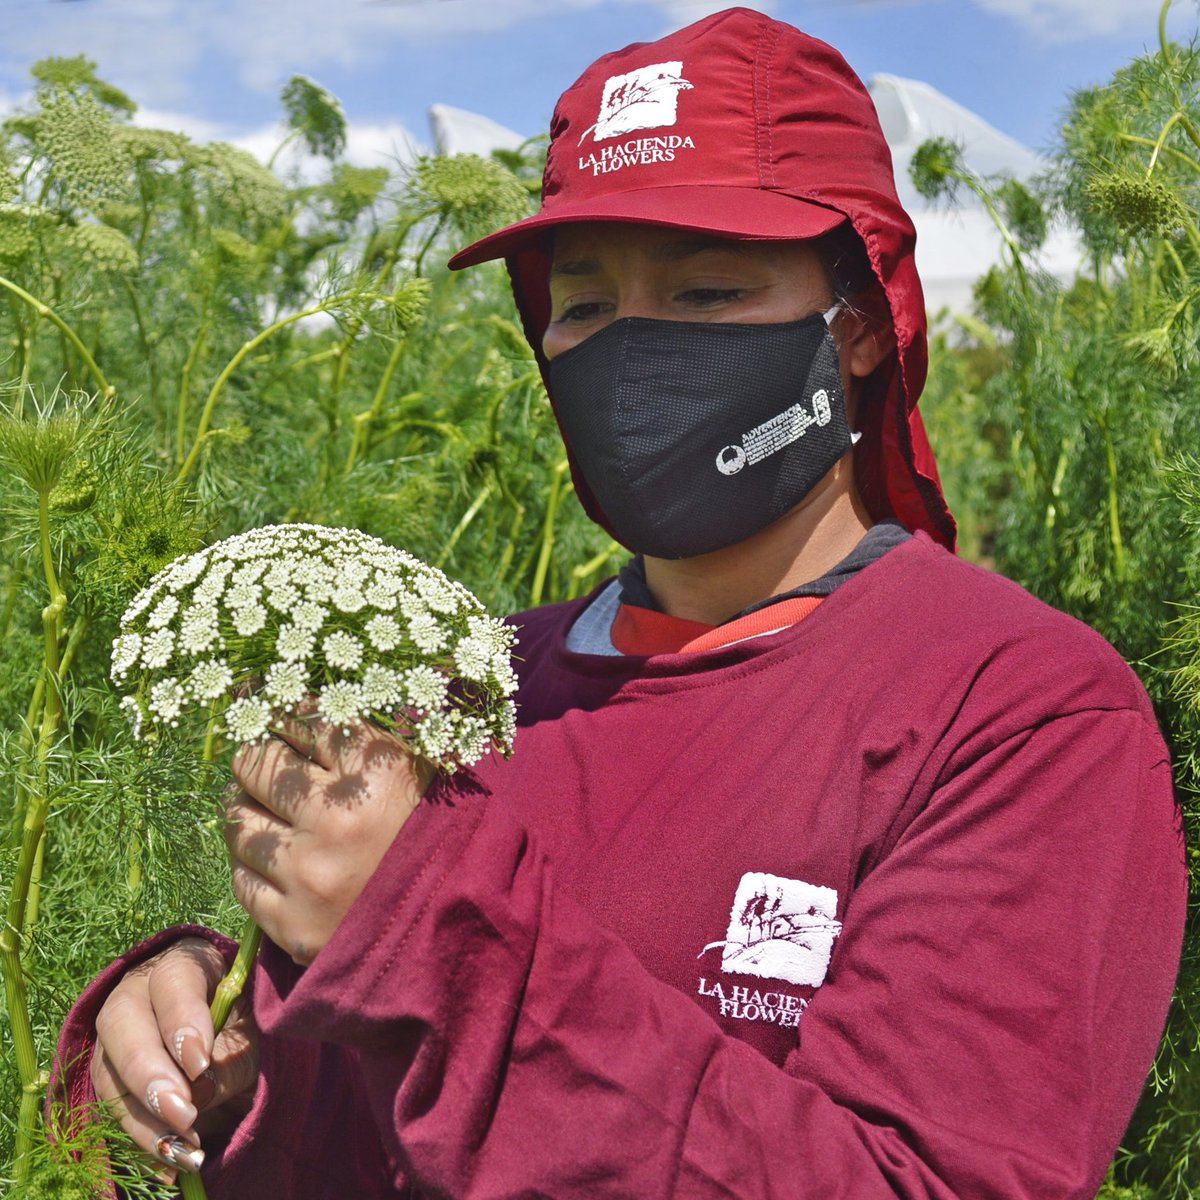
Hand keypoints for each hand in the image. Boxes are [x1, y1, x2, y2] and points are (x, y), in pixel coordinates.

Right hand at [91, 937, 258, 1179]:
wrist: (218, 1026)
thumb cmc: (237, 1016)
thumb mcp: (248, 1026)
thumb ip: (231, 1051)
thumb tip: (201, 1090)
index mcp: (179, 965)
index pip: (173, 982)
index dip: (182, 1023)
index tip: (200, 1065)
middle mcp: (134, 993)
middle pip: (123, 1024)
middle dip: (150, 1074)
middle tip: (182, 1113)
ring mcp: (112, 1035)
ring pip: (109, 1072)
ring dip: (143, 1118)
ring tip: (181, 1148)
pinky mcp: (106, 1075)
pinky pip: (110, 1109)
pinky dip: (140, 1139)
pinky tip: (167, 1165)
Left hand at [226, 712, 432, 964]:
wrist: (459, 924)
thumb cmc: (440, 840)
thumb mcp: (415, 774)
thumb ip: (363, 741)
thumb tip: (301, 710)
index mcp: (378, 772)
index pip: (305, 721)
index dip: (285, 715)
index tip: (276, 718)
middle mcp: (336, 817)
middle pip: (258, 764)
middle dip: (256, 757)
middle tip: (261, 762)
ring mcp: (308, 873)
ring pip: (238, 821)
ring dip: (244, 808)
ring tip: (258, 808)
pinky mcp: (292, 923)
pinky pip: (241, 879)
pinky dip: (250, 863)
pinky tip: (270, 856)